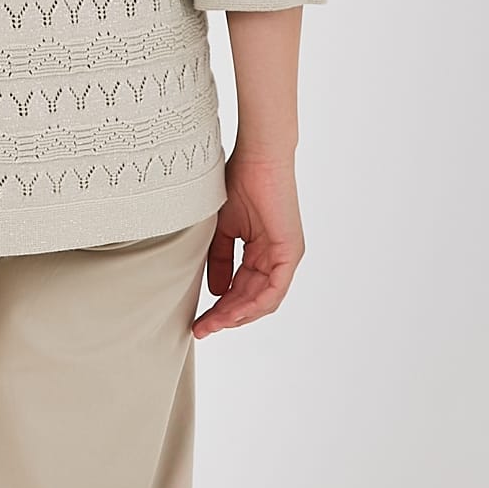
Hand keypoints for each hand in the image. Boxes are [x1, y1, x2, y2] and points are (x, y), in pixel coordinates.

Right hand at [194, 148, 305, 337]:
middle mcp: (277, 258)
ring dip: (236, 316)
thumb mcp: (222, 230)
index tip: (198, 321)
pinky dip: (252, 304)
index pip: (242, 289)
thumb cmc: (239, 183)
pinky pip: (273, 290)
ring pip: (263, 300)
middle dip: (225, 317)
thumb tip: (216, 292)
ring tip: (212, 324)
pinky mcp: (290, 252)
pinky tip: (231, 312)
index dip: (220, 308)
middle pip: (251, 300)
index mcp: (262, 252)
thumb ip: (220, 260)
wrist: (256, 158)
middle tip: (201, 329)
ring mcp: (286, 257)